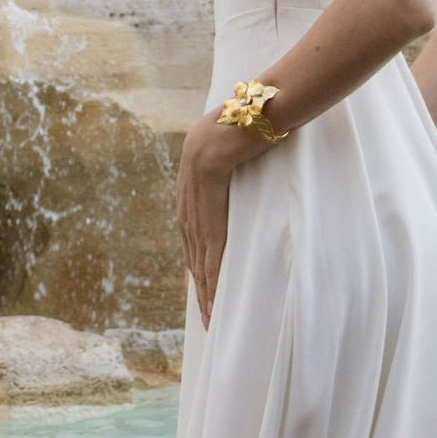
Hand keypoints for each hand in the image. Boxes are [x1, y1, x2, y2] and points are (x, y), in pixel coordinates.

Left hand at [176, 127, 231, 331]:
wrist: (239, 118)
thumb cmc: (244, 122)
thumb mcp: (231, 146)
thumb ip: (234, 157)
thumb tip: (248, 152)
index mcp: (191, 188)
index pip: (194, 235)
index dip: (199, 262)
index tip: (204, 285)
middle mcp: (188, 205)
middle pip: (193, 256)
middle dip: (201, 287)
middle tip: (208, 317)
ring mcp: (197, 215)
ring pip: (200, 265)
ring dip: (206, 295)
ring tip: (212, 320)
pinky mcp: (213, 222)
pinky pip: (212, 260)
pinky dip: (213, 286)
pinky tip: (215, 306)